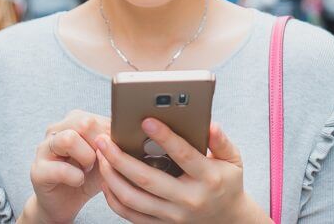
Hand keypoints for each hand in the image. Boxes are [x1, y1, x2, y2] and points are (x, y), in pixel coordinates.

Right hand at [20, 110, 109, 223]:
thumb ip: (115, 143)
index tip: (114, 151)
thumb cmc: (88, 176)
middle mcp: (57, 129)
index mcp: (74, 120)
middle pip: (84, 122)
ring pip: (69, 139)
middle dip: (99, 145)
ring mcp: (44, 148)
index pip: (99, 117)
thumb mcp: (107, 157)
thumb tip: (128, 134)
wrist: (66, 202)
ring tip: (87, 168)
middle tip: (100, 160)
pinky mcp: (38, 170)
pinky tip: (78, 180)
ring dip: (86, 157)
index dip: (111, 136)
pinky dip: (75, 177)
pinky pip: (60, 169)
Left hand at [94, 119, 268, 223]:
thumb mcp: (233, 159)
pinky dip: (114, 198)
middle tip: (104, 139)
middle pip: (147, 179)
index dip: (164, 136)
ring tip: (100, 156)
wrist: (228, 220)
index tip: (145, 120)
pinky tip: (107, 179)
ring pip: (133, 199)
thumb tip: (210, 124)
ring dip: (111, 177)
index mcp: (208, 177)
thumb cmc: (227, 182)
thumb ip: (221, 140)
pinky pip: (130, 215)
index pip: (183, 154)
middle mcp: (189, 199)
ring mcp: (173, 216)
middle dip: (120, 158)